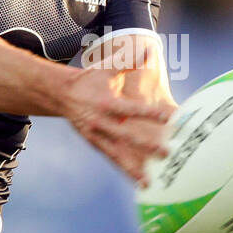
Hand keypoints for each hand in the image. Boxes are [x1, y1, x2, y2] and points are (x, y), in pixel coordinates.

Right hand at [63, 66, 175, 185]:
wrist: (61, 94)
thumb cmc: (89, 80)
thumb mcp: (107, 68)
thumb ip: (129, 61)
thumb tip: (148, 50)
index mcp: (107, 103)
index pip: (133, 109)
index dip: (152, 113)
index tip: (171, 118)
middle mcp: (101, 122)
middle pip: (127, 136)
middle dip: (146, 145)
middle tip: (167, 153)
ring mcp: (96, 136)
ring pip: (117, 154)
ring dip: (133, 168)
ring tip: (149, 182)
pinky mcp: (95, 144)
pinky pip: (111, 158)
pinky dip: (124, 170)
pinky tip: (138, 182)